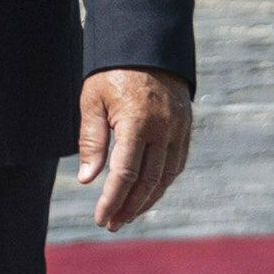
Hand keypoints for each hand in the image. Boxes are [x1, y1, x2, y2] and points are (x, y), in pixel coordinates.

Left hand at [76, 67, 192, 231]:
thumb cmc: (112, 74)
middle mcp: (164, 130)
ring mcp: (179, 130)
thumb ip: (92, 140)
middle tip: (112, 225)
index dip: (113, 201)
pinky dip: (162, 183)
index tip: (101, 219)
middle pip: (148, 181)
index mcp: (138, 124)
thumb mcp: (92, 101)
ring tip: (127, 215)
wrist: (148, 48)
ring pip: (166, 176)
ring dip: (147, 200)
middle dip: (129, 207)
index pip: (125, 174)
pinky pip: (177, 164)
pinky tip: (147, 194)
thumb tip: (88, 179)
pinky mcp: (185, 128)